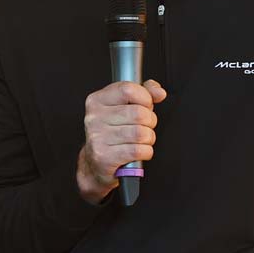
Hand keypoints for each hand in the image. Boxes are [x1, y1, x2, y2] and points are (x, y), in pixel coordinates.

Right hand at [75, 79, 167, 202]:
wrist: (96, 162)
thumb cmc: (113, 132)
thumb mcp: (125, 107)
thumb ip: (145, 93)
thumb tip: (159, 92)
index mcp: (97, 101)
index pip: (128, 90)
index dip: (145, 98)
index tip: (145, 106)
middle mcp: (94, 118)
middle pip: (139, 113)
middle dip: (150, 122)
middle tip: (143, 126)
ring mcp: (97, 138)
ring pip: (141, 134)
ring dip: (148, 139)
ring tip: (140, 141)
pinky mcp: (104, 157)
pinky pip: (138, 151)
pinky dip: (145, 152)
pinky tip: (138, 152)